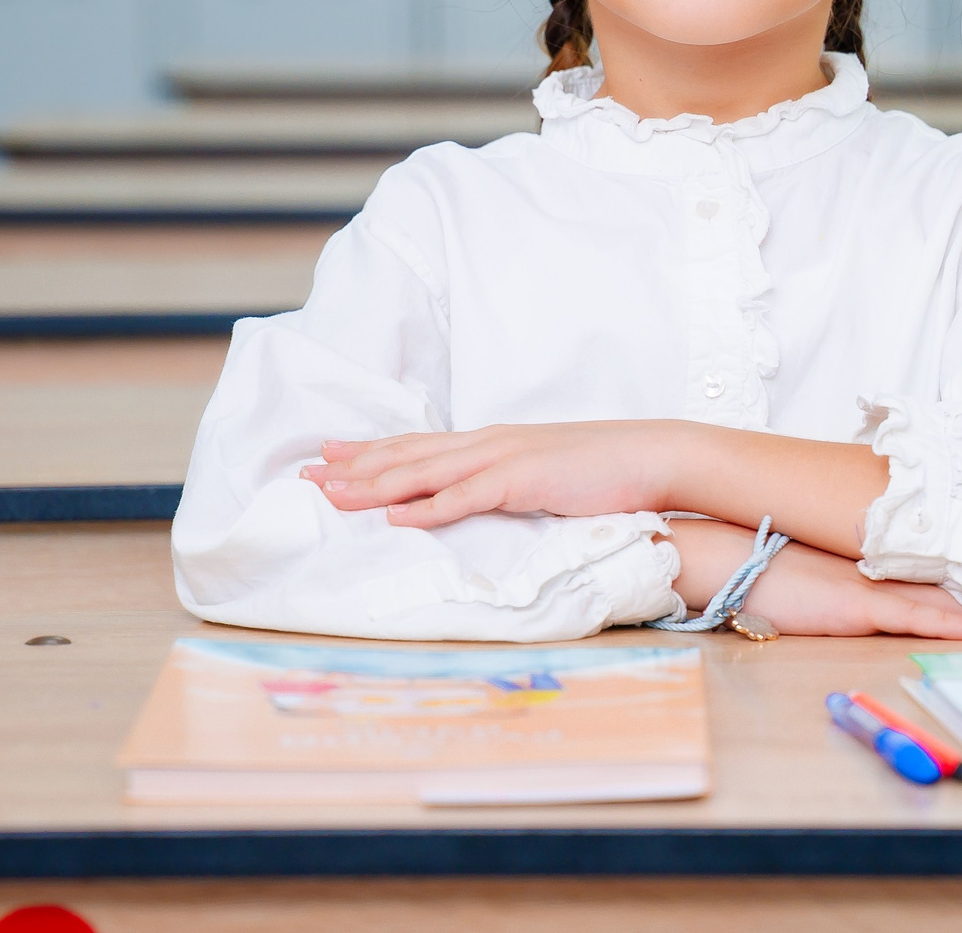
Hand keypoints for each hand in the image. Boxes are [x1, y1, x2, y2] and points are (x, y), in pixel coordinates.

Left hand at [304, 419, 889, 556]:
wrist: (661, 455)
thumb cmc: (610, 472)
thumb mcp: (550, 475)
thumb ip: (514, 484)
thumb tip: (489, 501)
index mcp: (496, 442)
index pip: (420, 445)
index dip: (371, 452)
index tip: (327, 456)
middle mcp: (491, 442)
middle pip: (408, 454)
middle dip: (352, 466)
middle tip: (300, 474)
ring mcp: (505, 458)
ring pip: (424, 472)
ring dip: (372, 486)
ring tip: (328, 497)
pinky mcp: (524, 479)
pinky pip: (465, 497)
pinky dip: (426, 507)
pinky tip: (394, 518)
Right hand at [668, 519, 961, 639]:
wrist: (729, 559)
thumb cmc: (758, 562)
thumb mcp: (806, 560)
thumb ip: (835, 562)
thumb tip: (852, 568)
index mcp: (862, 556)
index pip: (921, 558)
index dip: (960, 561)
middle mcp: (873, 567)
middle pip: (938, 573)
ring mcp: (869, 585)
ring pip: (936, 594)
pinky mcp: (860, 607)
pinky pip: (914, 617)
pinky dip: (948, 622)